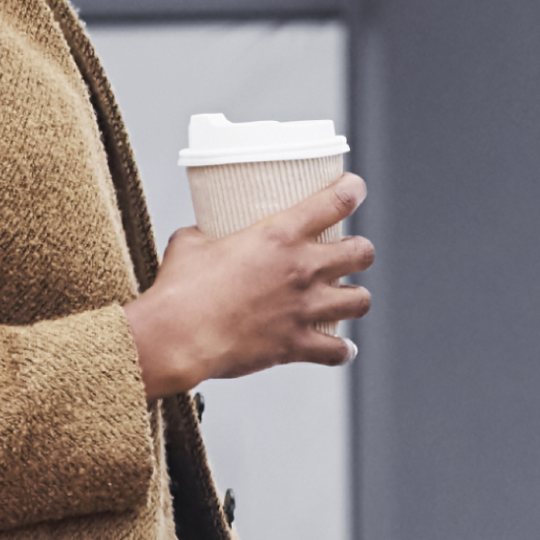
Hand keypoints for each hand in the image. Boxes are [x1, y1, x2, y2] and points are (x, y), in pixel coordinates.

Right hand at [121, 175, 373, 399]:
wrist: (177, 336)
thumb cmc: (180, 288)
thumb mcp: (191, 242)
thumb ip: (207, 234)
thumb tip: (205, 236)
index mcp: (279, 235)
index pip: (337, 201)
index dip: (352, 190)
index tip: (353, 188)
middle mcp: (302, 269)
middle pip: (362, 252)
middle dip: (359, 250)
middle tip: (346, 252)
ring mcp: (304, 309)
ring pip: (360, 301)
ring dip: (354, 297)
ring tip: (345, 297)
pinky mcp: (296, 344)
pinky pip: (337, 351)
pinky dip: (341, 350)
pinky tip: (339, 347)